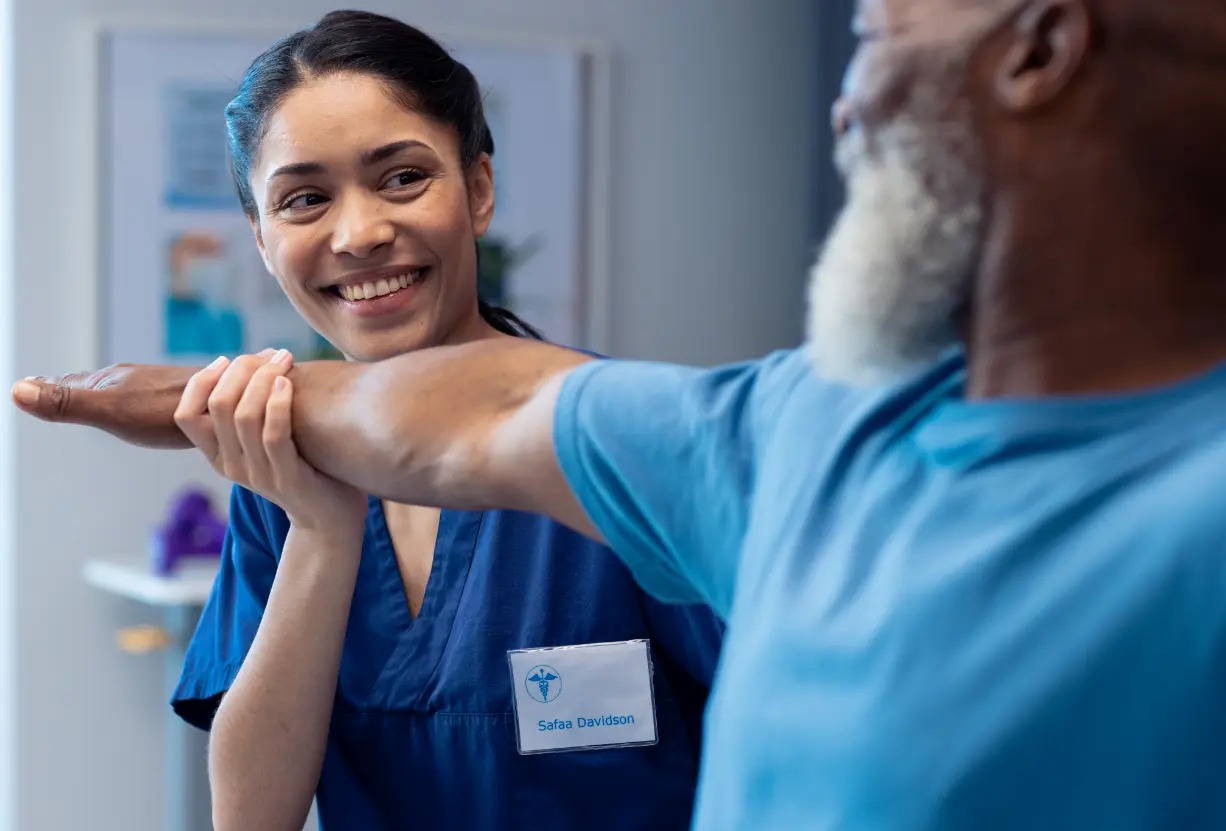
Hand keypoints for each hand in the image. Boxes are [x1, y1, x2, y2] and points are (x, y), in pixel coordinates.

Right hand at [11, 363, 202, 447]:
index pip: (71, 383)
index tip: (27, 384)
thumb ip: (67, 403)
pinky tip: (150, 404)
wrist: (230, 402)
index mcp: (111, 382)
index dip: (50, 385)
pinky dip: (138, 397)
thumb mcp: (111, 410)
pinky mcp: (186, 397)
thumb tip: (16, 389)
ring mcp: (159, 387)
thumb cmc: (168, 409)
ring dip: (106, 388)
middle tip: (50, 384)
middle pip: (95, 382)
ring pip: (125, 387)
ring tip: (94, 391)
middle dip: (73, 384)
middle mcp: (134, 380)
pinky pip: (153, 396)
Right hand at [175, 351, 367, 534]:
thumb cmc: (304, 468)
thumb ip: (252, 414)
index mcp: (219, 456)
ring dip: (264, 378)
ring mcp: (257, 474)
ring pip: (243, 416)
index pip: (185, 415)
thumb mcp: (266, 442)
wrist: (329, 519)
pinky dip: (278, 404)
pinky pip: (273, 434)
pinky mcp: (286, 478)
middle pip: (217, 406)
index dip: (201, 382)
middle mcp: (231, 466)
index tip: (226, 360)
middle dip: (241, 369)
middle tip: (269, 354)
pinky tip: (288, 383)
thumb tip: (253, 361)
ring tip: (284, 359)